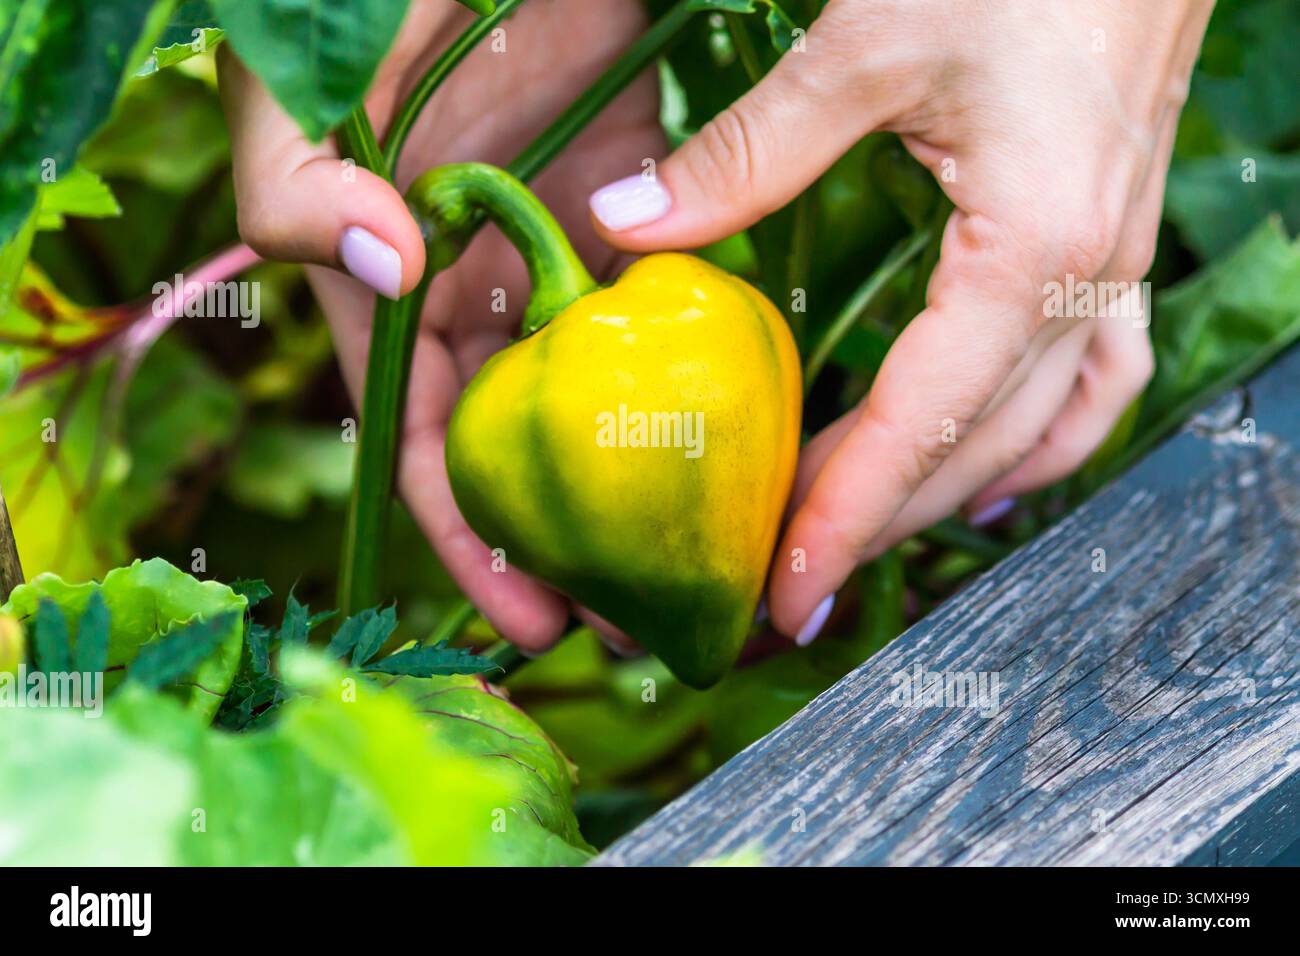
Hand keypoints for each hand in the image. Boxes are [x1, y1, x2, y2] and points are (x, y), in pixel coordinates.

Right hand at [219, 0, 661, 650]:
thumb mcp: (297, 84)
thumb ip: (296, 182)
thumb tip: (389, 273)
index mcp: (390, 296)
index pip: (427, 449)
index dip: (472, 545)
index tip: (536, 624)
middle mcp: (475, 296)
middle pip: (524, 454)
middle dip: (571, 549)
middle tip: (641, 626)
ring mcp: (555, 260)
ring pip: (599, 403)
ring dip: (642, 490)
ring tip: (701, 564)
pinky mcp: (632, 212)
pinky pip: (663, 316)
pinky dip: (694, 382)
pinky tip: (740, 448)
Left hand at [590, 0, 1214, 642]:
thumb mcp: (868, 48)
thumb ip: (747, 152)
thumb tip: (629, 223)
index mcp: (1029, 250)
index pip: (921, 421)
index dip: (845, 516)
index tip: (783, 589)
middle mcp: (1086, 281)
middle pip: (976, 448)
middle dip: (881, 526)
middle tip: (792, 585)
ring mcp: (1113, 268)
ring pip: (1038, 431)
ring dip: (947, 494)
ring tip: (864, 539)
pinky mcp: (1112, 245)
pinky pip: (1094, 382)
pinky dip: (1040, 444)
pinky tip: (989, 475)